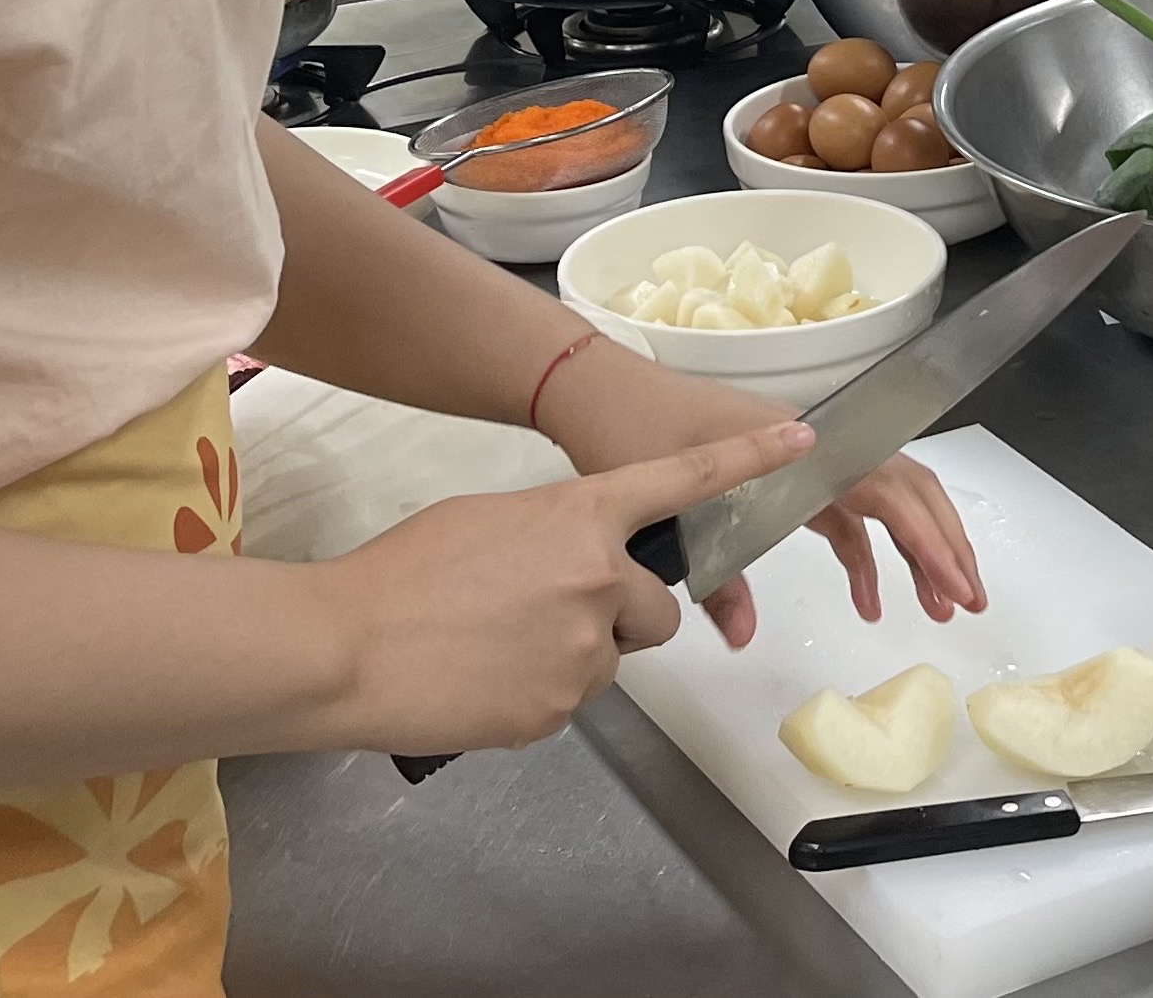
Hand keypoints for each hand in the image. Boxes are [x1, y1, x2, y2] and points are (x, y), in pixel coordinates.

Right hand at [323, 419, 813, 755]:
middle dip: (621, 615)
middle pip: (657, 608)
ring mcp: (585, 649)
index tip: (804, 442)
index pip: (682, 482)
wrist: (347, 648)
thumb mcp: (488, 521)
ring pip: (614, 658)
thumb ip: (553, 536)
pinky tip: (486, 680)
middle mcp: (599, 579)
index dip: (748, 462)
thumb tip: (571, 564)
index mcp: (581, 516)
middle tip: (548, 614)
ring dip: (577, 654)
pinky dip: (541, 693)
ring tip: (500, 647)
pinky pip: (574, 699)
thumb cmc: (402, 573)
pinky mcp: (561, 709)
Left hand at [547, 345, 985, 647]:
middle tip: (969, 602)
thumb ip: (716, 576)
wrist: (598, 394)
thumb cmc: (634, 434)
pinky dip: (866, 556)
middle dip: (944, 546)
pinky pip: (845, 515)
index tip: (957, 585)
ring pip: (885, 501)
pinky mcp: (788, 476)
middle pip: (906, 491)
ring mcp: (806, 459)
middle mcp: (817, 445)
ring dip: (917, 551)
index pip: (889, 491)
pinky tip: (869, 601)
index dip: (930, 539)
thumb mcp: (674, 508)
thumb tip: (743, 636)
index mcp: (802, 445)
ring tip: (939, 607)